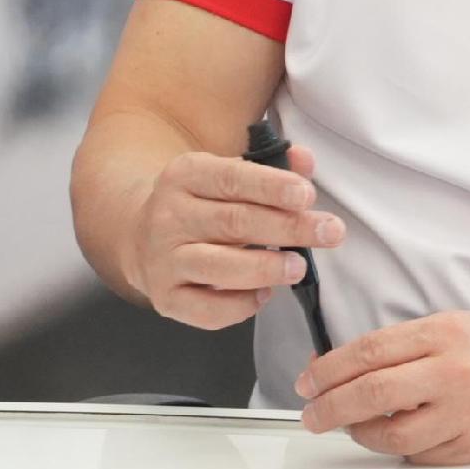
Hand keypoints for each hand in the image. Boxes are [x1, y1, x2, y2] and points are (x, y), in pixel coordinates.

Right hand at [130, 143, 340, 331]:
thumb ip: (272, 167)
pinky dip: (241, 305)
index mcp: (185, 176)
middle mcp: (169, 216)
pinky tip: (264, 293)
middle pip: (233, 222)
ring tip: (298, 267)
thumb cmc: (203, 203)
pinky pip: (206, 309)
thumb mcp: (229, 173)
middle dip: (288, 228)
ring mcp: (164, 260)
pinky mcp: (165, 297)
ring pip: (218, 267)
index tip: (307, 195)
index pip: (231, 178)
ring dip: (265, 267)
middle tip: (329, 232)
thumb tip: (305, 159)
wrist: (139, 233)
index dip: (272, 187)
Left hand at [294, 311, 469, 463]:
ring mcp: (467, 411)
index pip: (367, 353)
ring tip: (354, 429)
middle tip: (312, 416)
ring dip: (360, 434)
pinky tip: (398, 436)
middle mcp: (454, 371)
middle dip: (329, 408)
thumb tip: (335, 369)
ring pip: (391, 434)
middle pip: (370, 394)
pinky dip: (400, 448)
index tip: (307, 384)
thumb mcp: (451, 328)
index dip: (327, 371)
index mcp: (444, 334)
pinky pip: (421, 455)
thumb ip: (398, 347)